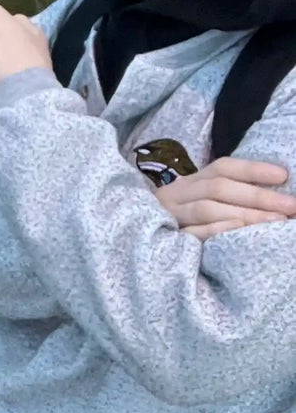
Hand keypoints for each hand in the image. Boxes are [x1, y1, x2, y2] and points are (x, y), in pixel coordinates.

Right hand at [153, 158, 295, 240]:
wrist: (133, 244)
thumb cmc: (178, 224)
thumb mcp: (197, 203)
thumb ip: (224, 196)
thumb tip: (272, 193)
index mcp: (189, 182)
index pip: (222, 168)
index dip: (252, 169)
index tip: (283, 176)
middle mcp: (177, 194)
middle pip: (218, 188)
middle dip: (259, 196)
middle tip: (291, 206)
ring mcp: (170, 216)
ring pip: (208, 208)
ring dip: (245, 214)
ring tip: (276, 222)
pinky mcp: (166, 239)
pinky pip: (193, 233)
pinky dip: (217, 230)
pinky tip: (239, 232)